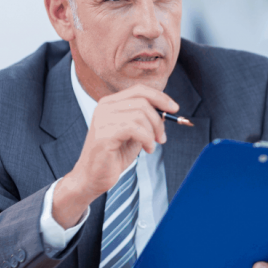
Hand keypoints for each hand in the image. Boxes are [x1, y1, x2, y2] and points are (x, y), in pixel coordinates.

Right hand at [53, 84, 178, 227]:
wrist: (92, 177)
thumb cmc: (113, 156)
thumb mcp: (134, 133)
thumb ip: (146, 120)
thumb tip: (166, 111)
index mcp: (110, 103)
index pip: (139, 90)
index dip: (160, 97)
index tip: (174, 109)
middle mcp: (104, 107)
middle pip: (143, 102)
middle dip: (159, 120)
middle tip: (163, 137)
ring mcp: (103, 119)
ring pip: (140, 115)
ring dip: (153, 132)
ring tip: (152, 145)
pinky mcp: (104, 134)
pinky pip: (135, 128)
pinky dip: (147, 139)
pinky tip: (147, 149)